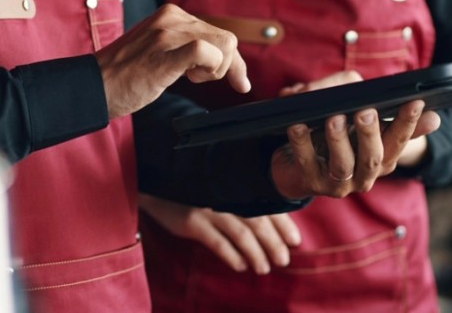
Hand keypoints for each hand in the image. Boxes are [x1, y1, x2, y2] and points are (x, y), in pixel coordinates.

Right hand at [95, 4, 249, 118]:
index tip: (239, 81)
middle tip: (202, 81)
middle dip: (228, 67)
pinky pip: (206, 52)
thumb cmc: (124, 75)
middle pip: (227, 39)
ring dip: (217, 70)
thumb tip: (218, 58)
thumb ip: (184, 46)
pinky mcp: (165, 53)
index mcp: (171, 15)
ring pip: (223, 45)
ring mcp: (168, 34)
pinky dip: (210, 69)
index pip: (218, 32)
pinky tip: (191, 78)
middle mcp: (171, 18)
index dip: (233, 60)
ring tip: (189, 78)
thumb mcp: (158, 49)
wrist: (93, 86)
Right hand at [139, 194, 300, 273]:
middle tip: (283, 260)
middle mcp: (226, 194)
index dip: (284, 224)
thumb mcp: (219, 187)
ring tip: (263, 269)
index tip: (295, 241)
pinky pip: (217, 242)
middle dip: (273, 243)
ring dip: (255, 253)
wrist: (156, 182)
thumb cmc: (193, 186)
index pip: (268, 205)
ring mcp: (209, 207)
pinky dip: (231, 255)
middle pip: (259, 220)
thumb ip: (242, 199)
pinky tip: (240, 266)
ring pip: (241, 233)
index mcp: (237, 184)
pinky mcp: (191, 221)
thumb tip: (273, 223)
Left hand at [269, 71, 440, 198]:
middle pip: (374, 158)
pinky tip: (297, 125)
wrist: (294, 166)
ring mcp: (339, 183)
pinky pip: (306, 163)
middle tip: (366, 111)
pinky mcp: (311, 183)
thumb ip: (378, 107)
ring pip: (343, 165)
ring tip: (333, 118)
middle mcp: (365, 175)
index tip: (415, 101)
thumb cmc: (332, 134)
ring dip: (338, 140)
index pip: (400, 141)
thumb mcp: (357, 119)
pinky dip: (301, 144)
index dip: (410, 123)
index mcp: (382, 158)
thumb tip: (432, 118)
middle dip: (371, 133)